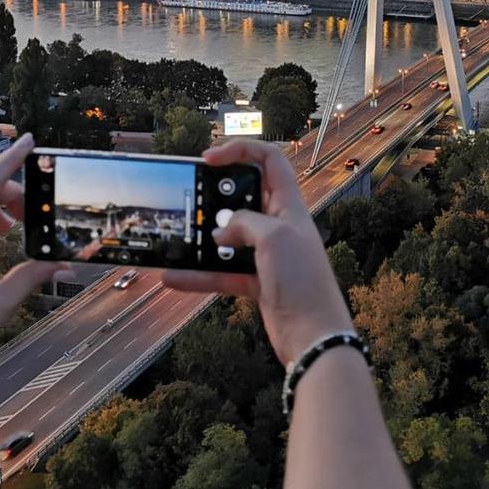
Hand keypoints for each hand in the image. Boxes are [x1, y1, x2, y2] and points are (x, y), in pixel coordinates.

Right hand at [163, 139, 352, 366]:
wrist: (315, 337)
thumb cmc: (303, 281)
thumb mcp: (274, 238)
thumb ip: (244, 223)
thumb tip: (222, 232)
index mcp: (289, 205)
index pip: (269, 160)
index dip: (240, 151)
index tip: (208, 159)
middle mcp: (279, 225)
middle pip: (244, 197)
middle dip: (215, 196)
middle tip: (190, 199)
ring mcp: (268, 254)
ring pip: (229, 238)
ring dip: (203, 239)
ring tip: (177, 237)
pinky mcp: (258, 282)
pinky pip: (223, 272)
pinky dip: (200, 274)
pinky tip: (174, 277)